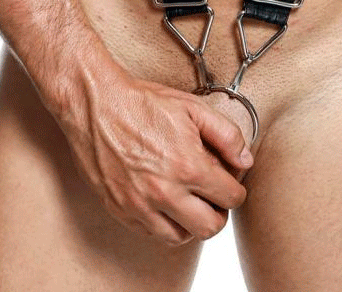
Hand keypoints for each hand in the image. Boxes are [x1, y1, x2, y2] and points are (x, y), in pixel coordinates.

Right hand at [55, 58, 254, 246]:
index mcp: (188, 166)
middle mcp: (165, 192)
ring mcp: (140, 205)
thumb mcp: (192, 108)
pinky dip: (165, 223)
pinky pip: (152, 233)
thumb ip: (226, 134)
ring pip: (181, 237)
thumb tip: (245, 160)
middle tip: (214, 197)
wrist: (96, 105)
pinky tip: (166, 202)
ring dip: (192, 223)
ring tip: (190, 201)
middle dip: (219, 213)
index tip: (231, 183)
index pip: (230, 198)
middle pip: (210, 227)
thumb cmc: (142, 103)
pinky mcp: (120, 210)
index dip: (236, 190)